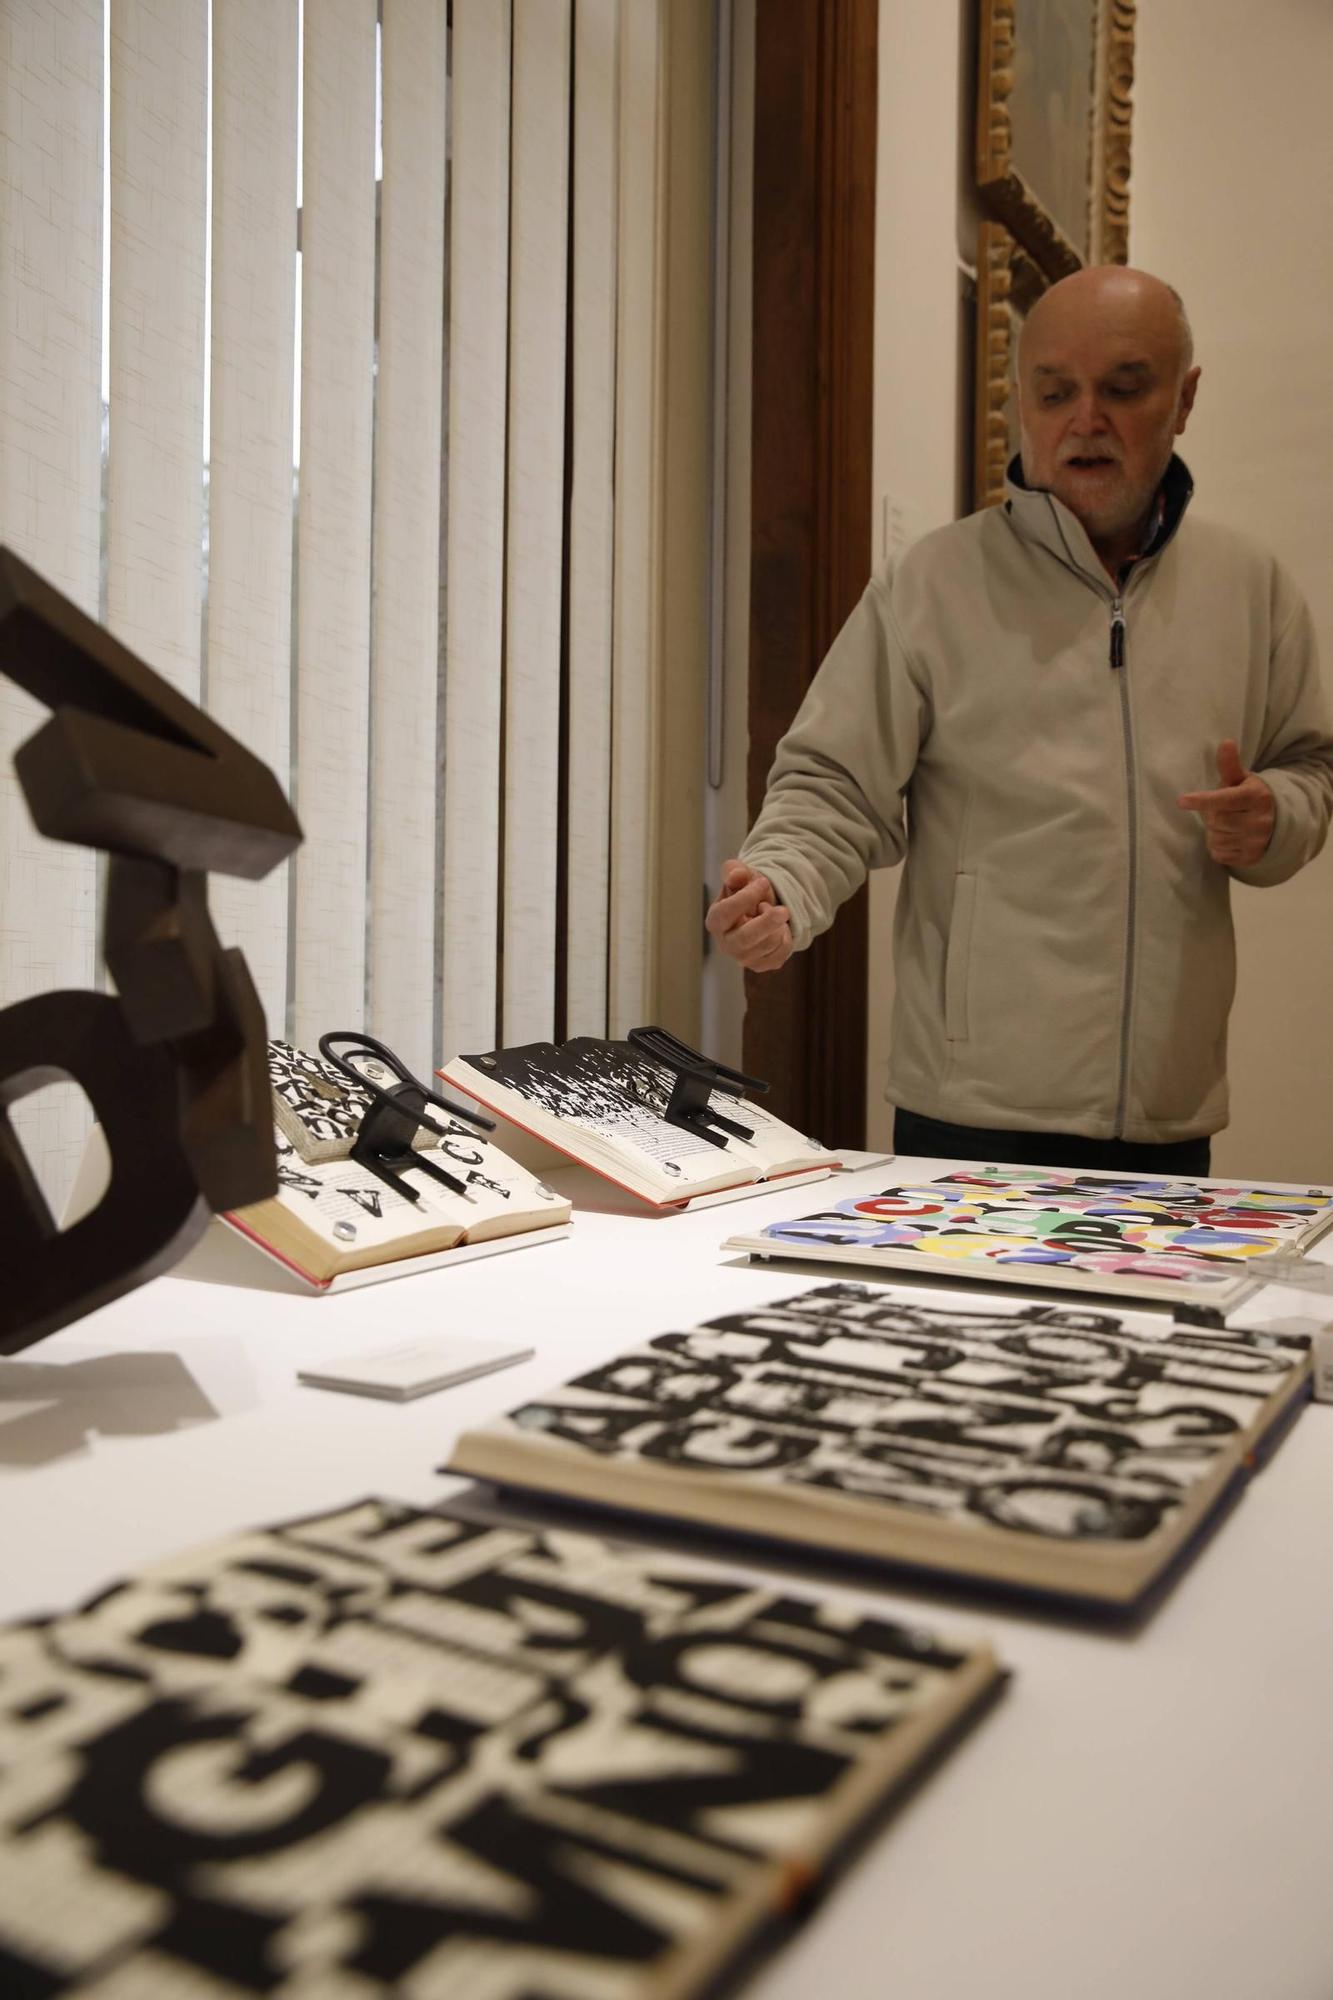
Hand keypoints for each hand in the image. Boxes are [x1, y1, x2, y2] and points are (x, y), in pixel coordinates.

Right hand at [705, 859, 793, 971]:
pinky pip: (780, 954)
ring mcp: (743, 958)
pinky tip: (779, 930)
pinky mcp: (760, 965)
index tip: (763, 882)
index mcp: (715, 921)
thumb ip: (735, 872)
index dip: (745, 897)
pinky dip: (786, 938)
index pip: (725, 912)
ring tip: (774, 914)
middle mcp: (725, 943)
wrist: (760, 912)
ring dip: (778, 926)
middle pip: (745, 938)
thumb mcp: (740, 877)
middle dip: (767, 923)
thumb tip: (738, 875)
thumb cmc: (746, 893)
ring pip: (767, 945)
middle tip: (784, 910)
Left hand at [1177, 739, 1274, 866]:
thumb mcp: (1242, 779)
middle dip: (1211, 815)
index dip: (1203, 801)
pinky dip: (1217, 846)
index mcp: (1257, 797)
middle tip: (1218, 810)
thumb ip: (1230, 765)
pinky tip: (1228, 837)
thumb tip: (1226, 742)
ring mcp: (1257, 841)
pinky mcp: (1251, 858)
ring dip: (1213, 832)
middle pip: (1217, 821)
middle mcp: (1260, 821)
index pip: (1226, 800)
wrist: (1277, 823)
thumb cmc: (1249, 795)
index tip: (1181, 801)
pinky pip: (1219, 854)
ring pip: (1217, 839)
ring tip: (1225, 824)